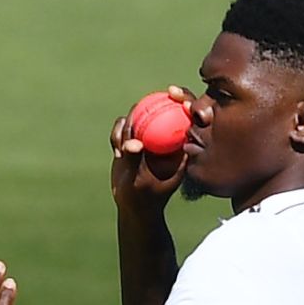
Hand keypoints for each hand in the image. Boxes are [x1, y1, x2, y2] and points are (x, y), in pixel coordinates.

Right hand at [110, 85, 194, 215]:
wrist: (134, 208)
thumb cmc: (144, 198)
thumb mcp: (140, 181)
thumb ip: (135, 159)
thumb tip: (133, 143)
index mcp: (179, 145)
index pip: (186, 116)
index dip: (185, 100)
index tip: (175, 97)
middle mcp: (164, 138)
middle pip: (160, 108)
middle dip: (151, 104)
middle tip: (138, 108)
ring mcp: (147, 139)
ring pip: (138, 117)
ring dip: (128, 125)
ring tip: (124, 148)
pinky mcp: (132, 140)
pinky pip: (123, 128)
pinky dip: (118, 133)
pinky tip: (117, 149)